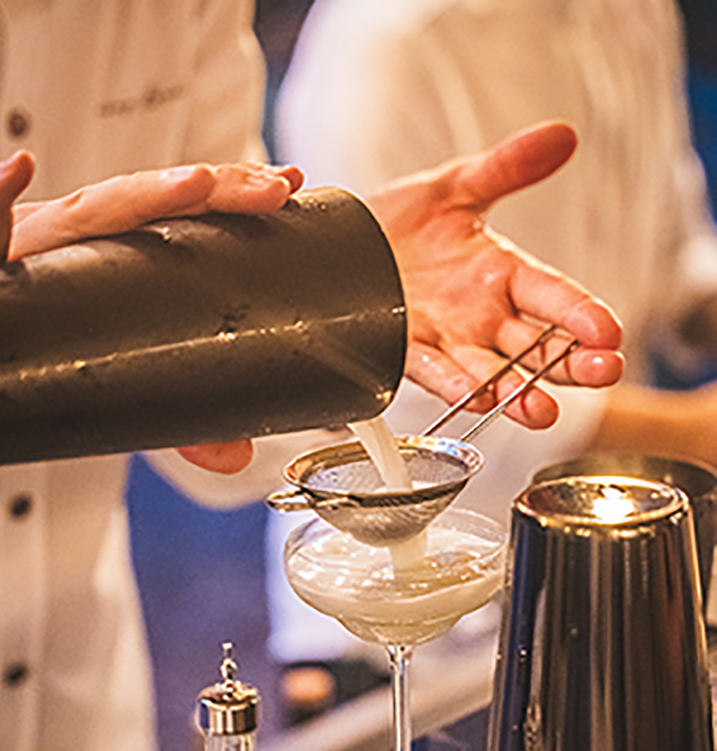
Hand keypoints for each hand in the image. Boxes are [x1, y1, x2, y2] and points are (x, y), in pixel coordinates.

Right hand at [0, 153, 304, 473]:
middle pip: (153, 203)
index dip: (231, 197)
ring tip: (200, 186)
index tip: (286, 188)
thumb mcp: (124, 386)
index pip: (179, 214)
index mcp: (113, 251)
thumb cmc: (49, 351)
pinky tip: (14, 174)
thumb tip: (237, 457)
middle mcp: (80, 238)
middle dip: (216, 191)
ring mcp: (36, 245)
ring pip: (90, 212)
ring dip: (145, 195)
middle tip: (275, 192)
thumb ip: (177, 420)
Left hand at [368, 122, 623, 428]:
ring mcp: (447, 339)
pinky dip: (454, 386)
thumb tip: (562, 136)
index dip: (582, 313)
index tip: (609, 331)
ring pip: (493, 374)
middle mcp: (482, 316)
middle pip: (538, 347)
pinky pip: (433, 373)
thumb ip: (506, 167)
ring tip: (542, 411)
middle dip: (571, 363)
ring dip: (519, 394)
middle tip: (603, 372)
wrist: (346, 244)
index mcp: (503, 274)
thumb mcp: (455, 185)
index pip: (555, 296)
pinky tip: (475, 396)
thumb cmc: (403, 220)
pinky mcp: (406, 353)